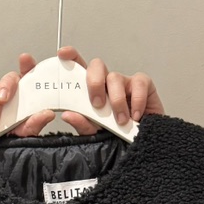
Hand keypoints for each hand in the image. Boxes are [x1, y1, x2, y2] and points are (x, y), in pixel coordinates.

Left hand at [0, 46, 164, 137]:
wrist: (142, 150)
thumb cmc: (115, 139)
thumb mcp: (94, 136)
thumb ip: (81, 125)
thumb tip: (67, 114)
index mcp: (88, 90)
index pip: (75, 69)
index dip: (68, 57)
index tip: (60, 54)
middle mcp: (104, 82)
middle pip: (95, 66)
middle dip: (93, 81)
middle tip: (96, 104)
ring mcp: (124, 82)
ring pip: (115, 77)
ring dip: (116, 99)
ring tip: (119, 120)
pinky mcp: (143, 86)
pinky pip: (139, 83)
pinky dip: (136, 99)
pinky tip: (135, 116)